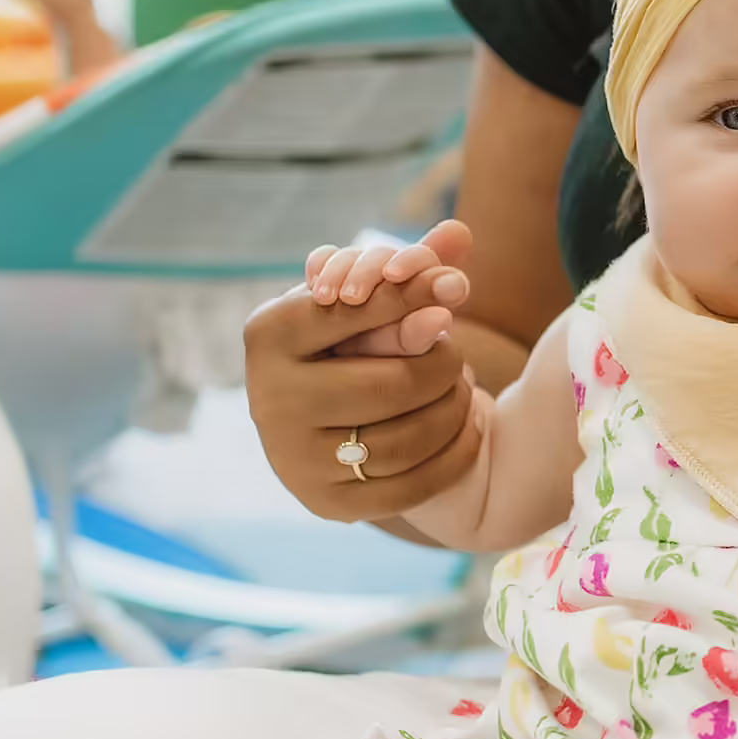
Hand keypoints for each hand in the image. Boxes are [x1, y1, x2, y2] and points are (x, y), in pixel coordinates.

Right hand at [244, 217, 484, 523]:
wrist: (318, 421)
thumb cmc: (348, 340)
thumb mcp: (368, 298)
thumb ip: (414, 267)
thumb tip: (461, 234)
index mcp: (268, 334)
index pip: (356, 310)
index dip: (412, 297)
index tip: (454, 292)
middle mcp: (268, 399)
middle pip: (392, 385)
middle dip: (442, 365)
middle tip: (457, 354)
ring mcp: (294, 459)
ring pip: (407, 439)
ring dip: (453, 409)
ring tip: (462, 387)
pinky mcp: (326, 504)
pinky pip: (411, 486)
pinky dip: (454, 453)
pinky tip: (469, 426)